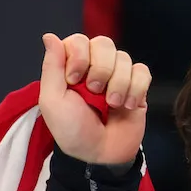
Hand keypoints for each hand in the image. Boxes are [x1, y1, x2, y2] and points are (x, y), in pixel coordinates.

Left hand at [39, 32, 150, 166]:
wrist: (100, 154)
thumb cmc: (72, 129)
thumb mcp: (52, 101)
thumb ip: (51, 67)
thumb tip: (49, 36)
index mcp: (71, 68)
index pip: (78, 40)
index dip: (79, 55)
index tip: (74, 79)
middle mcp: (94, 66)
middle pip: (104, 43)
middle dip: (100, 69)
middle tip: (94, 93)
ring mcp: (117, 75)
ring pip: (124, 58)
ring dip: (118, 83)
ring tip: (112, 105)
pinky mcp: (137, 86)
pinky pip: (142, 71)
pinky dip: (136, 89)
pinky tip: (128, 106)